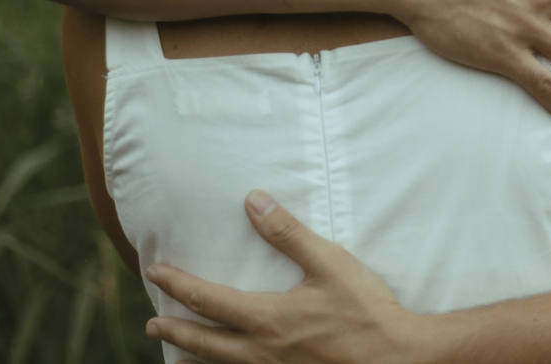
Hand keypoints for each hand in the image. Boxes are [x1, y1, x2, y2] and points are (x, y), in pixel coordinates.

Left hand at [145, 191, 428, 363]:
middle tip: (153, 323)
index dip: (178, 285)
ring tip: (179, 351)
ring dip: (197, 355)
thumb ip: (288, 233)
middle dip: (176, 330)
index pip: (208, 300)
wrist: (397, 359)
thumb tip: (253, 201)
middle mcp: (263, 352)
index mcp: (267, 319)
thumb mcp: (329, 263)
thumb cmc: (366, 311)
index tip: (156, 272)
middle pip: (205, 342)